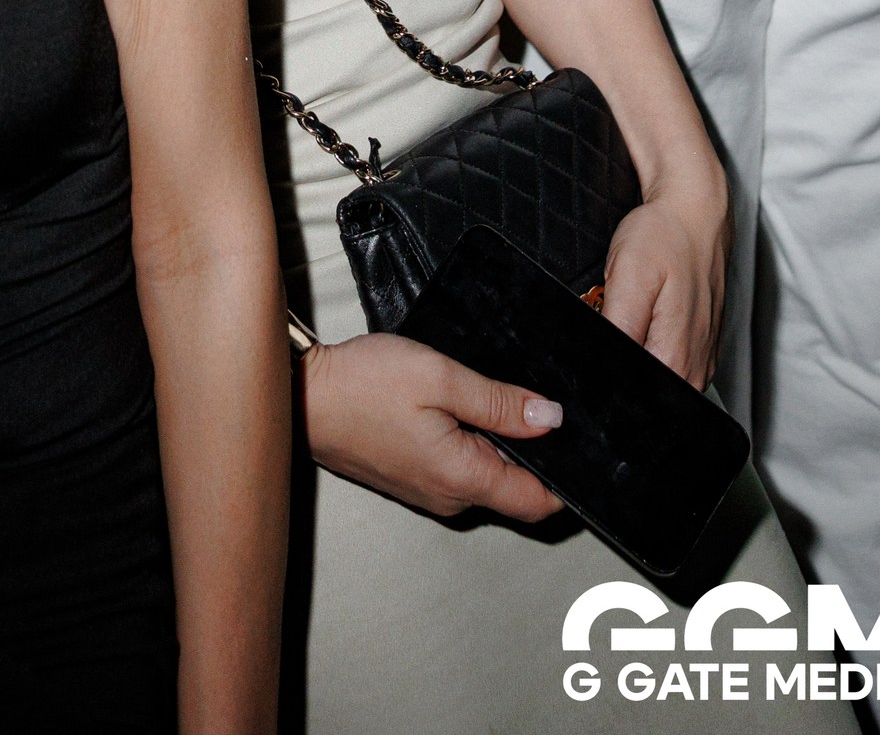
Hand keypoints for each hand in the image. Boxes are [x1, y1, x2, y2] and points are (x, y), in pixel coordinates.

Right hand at [301, 330, 564, 523]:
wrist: (302, 396)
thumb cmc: (362, 385)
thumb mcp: (439, 376)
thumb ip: (499, 400)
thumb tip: (551, 418)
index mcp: (462, 478)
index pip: (539, 502)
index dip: (568, 476)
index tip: (577, 440)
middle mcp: (449, 497)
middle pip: (515, 487)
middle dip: (532, 450)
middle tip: (530, 400)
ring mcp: (429, 491)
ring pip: (486, 474)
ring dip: (497, 442)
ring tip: (488, 395)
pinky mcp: (412, 478)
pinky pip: (459, 468)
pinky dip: (470, 441)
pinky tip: (457, 405)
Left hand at [601, 173, 730, 387]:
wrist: (694, 212)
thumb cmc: (665, 236)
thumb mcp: (629, 277)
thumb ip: (616, 329)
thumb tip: (598, 367)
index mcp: (675, 361)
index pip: (628, 398)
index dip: (603, 378)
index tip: (599, 341)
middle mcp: (694, 371)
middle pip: (640, 392)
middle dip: (617, 364)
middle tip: (614, 314)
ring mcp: (700, 361)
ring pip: (652, 379)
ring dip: (633, 354)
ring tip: (629, 312)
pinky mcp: (699, 349)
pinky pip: (666, 363)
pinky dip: (648, 344)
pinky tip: (643, 316)